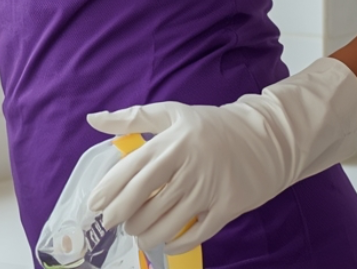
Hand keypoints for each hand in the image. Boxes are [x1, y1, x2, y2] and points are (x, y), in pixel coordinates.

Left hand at [85, 57, 356, 253]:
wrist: (265, 138)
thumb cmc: (210, 125)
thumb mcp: (171, 113)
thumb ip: (131, 118)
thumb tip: (92, 119)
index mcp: (171, 143)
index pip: (133, 171)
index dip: (110, 190)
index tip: (95, 204)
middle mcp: (188, 167)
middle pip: (147, 198)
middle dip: (123, 215)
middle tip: (112, 224)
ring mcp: (209, 189)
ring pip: (169, 220)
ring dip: (146, 232)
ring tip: (136, 234)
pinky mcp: (228, 206)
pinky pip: (199, 231)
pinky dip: (178, 241)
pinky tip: (165, 243)